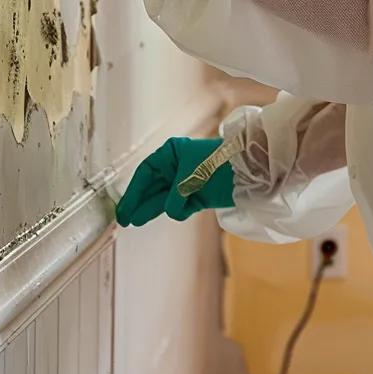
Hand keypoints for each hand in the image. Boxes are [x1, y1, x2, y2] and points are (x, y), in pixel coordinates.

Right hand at [116, 137, 234, 226]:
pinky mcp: (196, 195)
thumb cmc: (218, 162)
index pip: (145, 173)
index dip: (133, 191)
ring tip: (135, 221)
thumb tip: (170, 210)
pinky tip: (176, 211)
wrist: (248, 169)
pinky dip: (177, 210)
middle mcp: (176, 166)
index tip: (124, 208)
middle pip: (151, 187)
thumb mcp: (191, 176)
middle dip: (139, 202)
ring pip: (162, 198)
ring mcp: (185, 181)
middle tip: (125, 219)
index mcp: (171, 152)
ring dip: (151, 209)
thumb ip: (175, 194)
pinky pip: (178, 206)